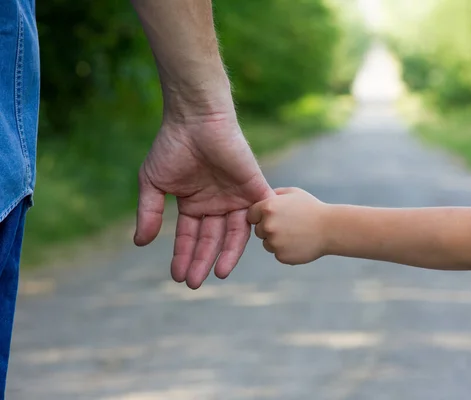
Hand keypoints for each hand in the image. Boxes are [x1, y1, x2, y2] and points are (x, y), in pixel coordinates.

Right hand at [135, 113, 273, 288]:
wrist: (196, 119)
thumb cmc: (172, 147)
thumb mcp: (153, 183)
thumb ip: (149, 213)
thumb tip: (139, 243)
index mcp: (194, 203)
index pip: (190, 237)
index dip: (183, 256)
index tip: (177, 277)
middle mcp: (216, 204)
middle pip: (211, 239)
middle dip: (202, 261)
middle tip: (195, 284)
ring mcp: (236, 196)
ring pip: (234, 233)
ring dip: (226, 254)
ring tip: (218, 274)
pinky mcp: (254, 187)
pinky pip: (259, 213)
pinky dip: (256, 231)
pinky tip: (246, 249)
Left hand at [247, 187, 328, 264]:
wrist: (330, 228)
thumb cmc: (312, 208)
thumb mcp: (293, 193)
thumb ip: (274, 194)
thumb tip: (262, 197)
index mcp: (267, 208)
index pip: (251, 214)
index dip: (261, 216)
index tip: (275, 216)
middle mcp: (267, 225)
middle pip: (258, 230)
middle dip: (269, 229)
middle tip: (288, 226)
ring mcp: (274, 242)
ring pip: (267, 243)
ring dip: (277, 241)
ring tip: (295, 234)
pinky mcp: (281, 256)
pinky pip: (277, 254)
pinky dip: (286, 250)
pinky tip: (299, 243)